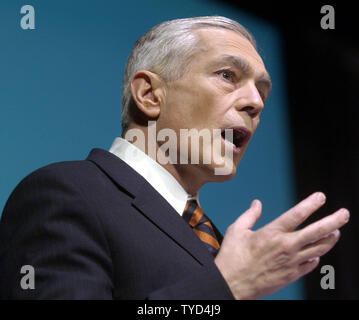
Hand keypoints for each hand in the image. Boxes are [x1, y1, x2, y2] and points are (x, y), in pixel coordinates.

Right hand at [214, 192, 349, 299]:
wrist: (232, 284)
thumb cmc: (232, 257)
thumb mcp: (236, 230)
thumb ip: (249, 215)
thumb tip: (257, 203)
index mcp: (272, 233)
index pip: (297, 214)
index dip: (311, 204)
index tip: (321, 197)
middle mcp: (286, 246)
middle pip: (317, 232)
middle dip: (334, 221)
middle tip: (344, 213)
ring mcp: (291, 262)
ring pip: (319, 248)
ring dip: (330, 239)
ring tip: (336, 231)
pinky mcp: (291, 275)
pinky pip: (311, 265)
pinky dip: (316, 257)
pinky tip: (317, 253)